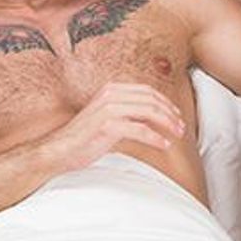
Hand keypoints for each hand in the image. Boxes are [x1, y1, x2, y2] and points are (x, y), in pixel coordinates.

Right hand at [42, 82, 184, 172]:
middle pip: (151, 100)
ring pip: (149, 112)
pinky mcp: (107, 125)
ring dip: (167, 124)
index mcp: (112, 89)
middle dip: (170, 113)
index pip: (147, 91)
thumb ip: (126, 111)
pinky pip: (140, 130)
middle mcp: (111, 94)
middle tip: (182, 127)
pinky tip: (164, 145)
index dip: (166, 103)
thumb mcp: (107, 117)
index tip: (177, 116)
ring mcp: (108, 109)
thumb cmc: (84, 138)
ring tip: (176, 135)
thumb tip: (152, 116)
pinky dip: (155, 138)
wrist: (58, 150)